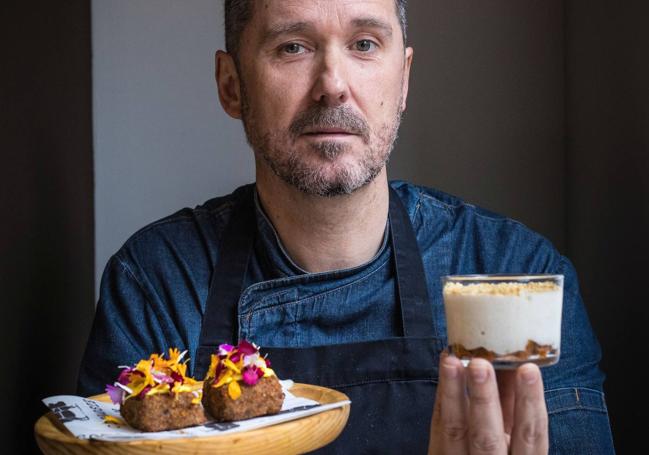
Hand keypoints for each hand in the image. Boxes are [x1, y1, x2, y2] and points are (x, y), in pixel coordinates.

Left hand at [428, 354, 547, 453]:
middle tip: (481, 363)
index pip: (530, 437)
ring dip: (453, 393)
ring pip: (456, 430)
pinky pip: (439, 427)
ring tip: (452, 361)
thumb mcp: (516, 443)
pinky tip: (445, 369)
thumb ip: (514, 410)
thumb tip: (516, 364)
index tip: (529, 369)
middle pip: (488, 437)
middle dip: (484, 399)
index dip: (530, 404)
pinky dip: (441, 397)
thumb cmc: (498, 454)